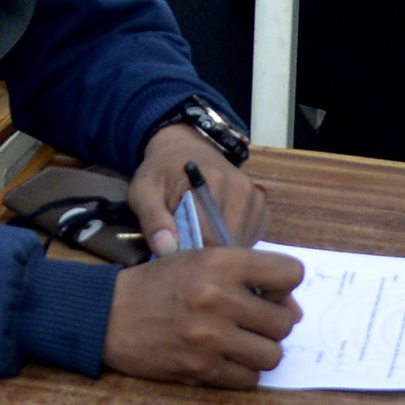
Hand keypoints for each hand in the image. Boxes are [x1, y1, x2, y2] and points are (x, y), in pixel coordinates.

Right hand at [105, 243, 303, 385]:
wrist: (108, 315)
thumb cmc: (159, 285)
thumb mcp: (201, 262)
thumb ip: (248, 279)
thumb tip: (296, 311)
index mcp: (220, 262)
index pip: (291, 273)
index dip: (284, 286)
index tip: (266, 292)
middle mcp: (218, 298)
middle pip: (284, 322)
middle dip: (272, 324)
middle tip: (250, 321)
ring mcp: (210, 337)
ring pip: (271, 355)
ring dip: (259, 351)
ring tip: (239, 342)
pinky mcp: (201, 368)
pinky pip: (248, 379)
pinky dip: (241, 372)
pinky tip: (223, 358)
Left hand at [132, 121, 267, 252]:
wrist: (184, 150)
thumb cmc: (161, 174)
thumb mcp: (143, 192)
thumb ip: (153, 220)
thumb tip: (166, 249)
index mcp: (212, 181)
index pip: (208, 236)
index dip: (190, 253)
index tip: (175, 254)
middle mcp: (241, 188)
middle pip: (228, 243)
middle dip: (206, 252)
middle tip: (184, 246)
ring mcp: (255, 197)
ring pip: (241, 244)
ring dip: (220, 249)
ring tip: (198, 237)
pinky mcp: (261, 208)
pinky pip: (250, 238)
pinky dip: (233, 243)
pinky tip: (214, 233)